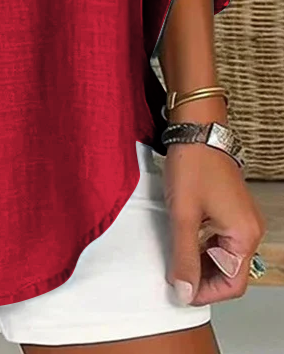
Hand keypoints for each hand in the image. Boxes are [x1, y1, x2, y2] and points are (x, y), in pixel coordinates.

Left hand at [163, 141, 266, 305]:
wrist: (196, 130)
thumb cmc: (192, 166)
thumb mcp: (183, 216)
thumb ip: (183, 257)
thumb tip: (183, 292)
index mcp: (244, 235)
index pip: (232, 284)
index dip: (205, 293)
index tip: (179, 291)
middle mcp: (249, 230)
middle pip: (230, 272)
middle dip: (202, 278)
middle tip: (172, 276)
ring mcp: (241, 219)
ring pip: (223, 256)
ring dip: (200, 262)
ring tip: (173, 259)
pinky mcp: (231, 209)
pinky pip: (220, 240)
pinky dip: (202, 246)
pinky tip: (181, 241)